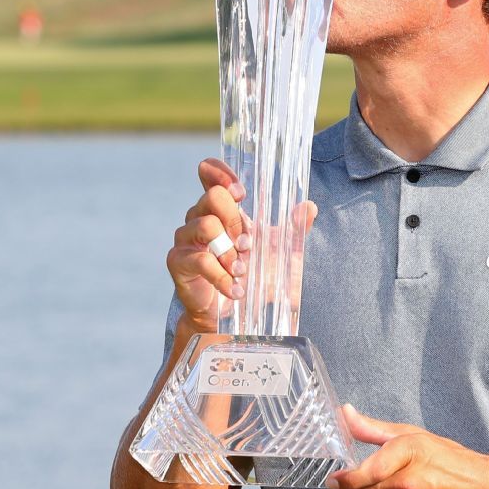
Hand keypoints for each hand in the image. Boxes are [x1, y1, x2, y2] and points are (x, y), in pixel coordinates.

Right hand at [166, 158, 316, 332]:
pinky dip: (222, 276)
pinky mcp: (178, 261)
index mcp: (220, 209)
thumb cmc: (254, 276)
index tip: (241, 192)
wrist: (233, 315)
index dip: (220, 173)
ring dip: (229, 251)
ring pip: (205, 225)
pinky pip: (200, 259)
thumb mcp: (280, 251)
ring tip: (242, 271)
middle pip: (212, 196)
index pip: (209, 174)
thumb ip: (294, 229)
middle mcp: (198, 217)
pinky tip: (235, 290)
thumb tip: (309, 207)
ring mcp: (185, 238)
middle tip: (247, 246)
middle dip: (236, 220)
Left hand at [328, 405, 488, 488]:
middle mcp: (408, 483)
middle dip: (351, 488)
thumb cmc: (449, 459)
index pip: (364, 472)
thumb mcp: (413, 435)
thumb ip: (373, 429)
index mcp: (408, 453)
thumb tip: (344, 413)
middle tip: (350, 482)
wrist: (482, 488)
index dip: (343, 479)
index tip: (334, 479)